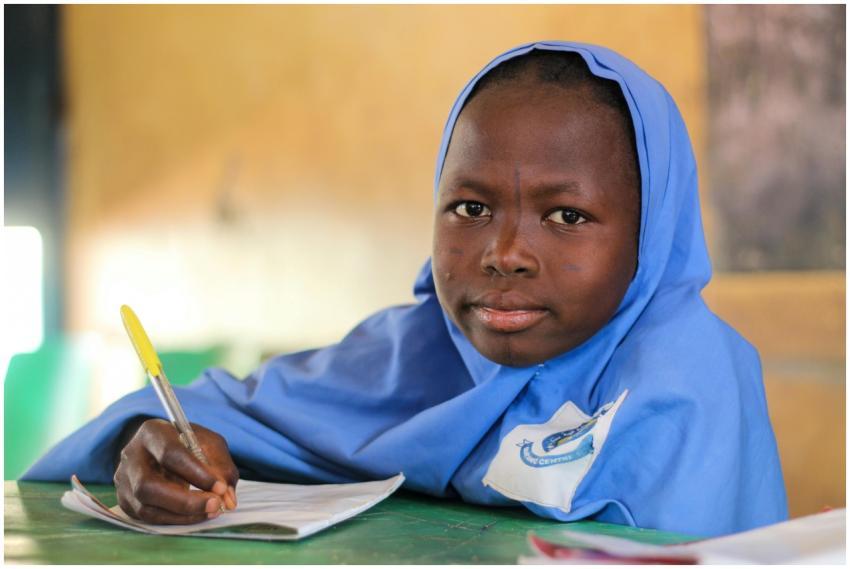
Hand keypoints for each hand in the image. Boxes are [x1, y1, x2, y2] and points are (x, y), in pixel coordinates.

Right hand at [113, 419, 238, 523]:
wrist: (163, 448)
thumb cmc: (188, 443)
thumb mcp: (209, 444)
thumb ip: (222, 467)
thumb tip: (227, 498)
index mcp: (152, 432)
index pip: (170, 454)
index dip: (196, 473)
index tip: (220, 487)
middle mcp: (131, 455)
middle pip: (149, 485)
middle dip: (185, 501)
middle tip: (215, 504)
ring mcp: (124, 479)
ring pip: (146, 507)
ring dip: (182, 515)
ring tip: (210, 511)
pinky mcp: (124, 500)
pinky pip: (147, 518)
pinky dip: (175, 520)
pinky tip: (195, 516)